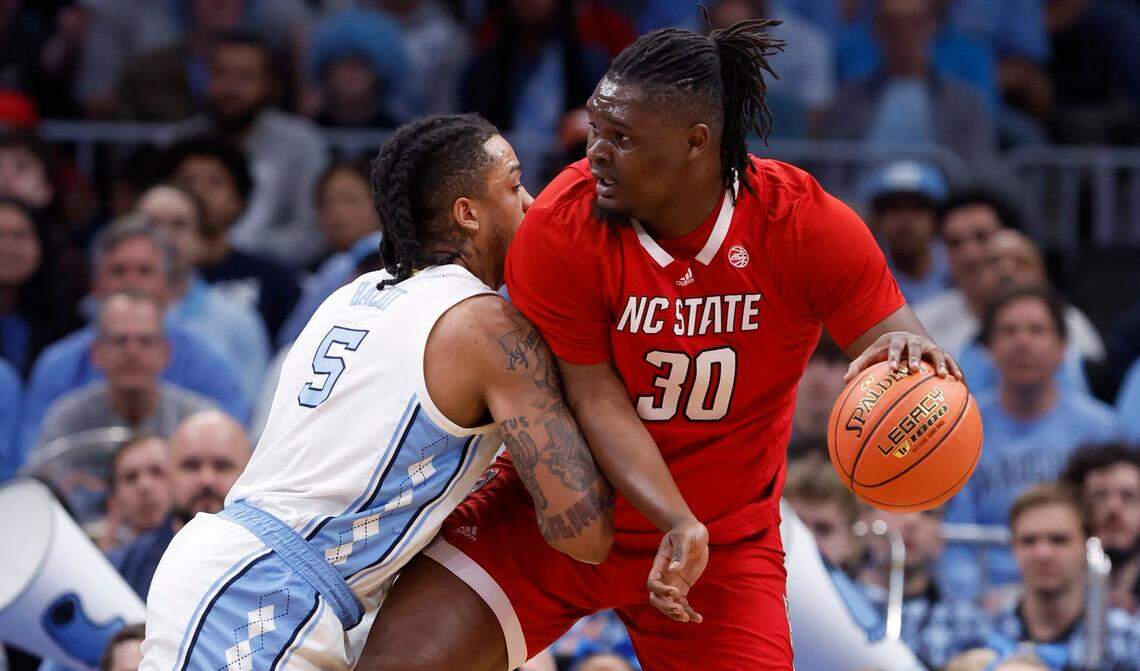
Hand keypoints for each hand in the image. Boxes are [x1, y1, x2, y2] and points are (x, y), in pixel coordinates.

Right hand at [647, 518, 708, 622]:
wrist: (694, 533)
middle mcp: (664, 576)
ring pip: (668, 605)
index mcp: (660, 564)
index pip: (652, 582)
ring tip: (688, 618)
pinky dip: (689, 613)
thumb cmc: (687, 532)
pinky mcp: (683, 587)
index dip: (661, 591)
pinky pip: (683, 604)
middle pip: (656, 598)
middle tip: (680, 611)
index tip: (676, 592)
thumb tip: (674, 569)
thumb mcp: (685, 539)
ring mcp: (673, 583)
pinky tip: (698, 619)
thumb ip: (680, 553)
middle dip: (666, 607)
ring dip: (676, 614)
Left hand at [843, 331, 962, 383]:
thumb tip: (845, 380)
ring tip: (944, 376)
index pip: (894, 348)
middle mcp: (915, 341)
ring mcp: (930, 347)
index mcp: (896, 341)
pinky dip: (955, 370)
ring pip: (938, 354)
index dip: (894, 357)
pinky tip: (960, 382)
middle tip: (915, 369)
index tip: (892, 368)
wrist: (903, 340)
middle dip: (916, 358)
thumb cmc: (883, 353)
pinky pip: (951, 362)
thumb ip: (858, 367)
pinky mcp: (941, 354)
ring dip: (941, 364)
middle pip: (916, 348)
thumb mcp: (870, 357)